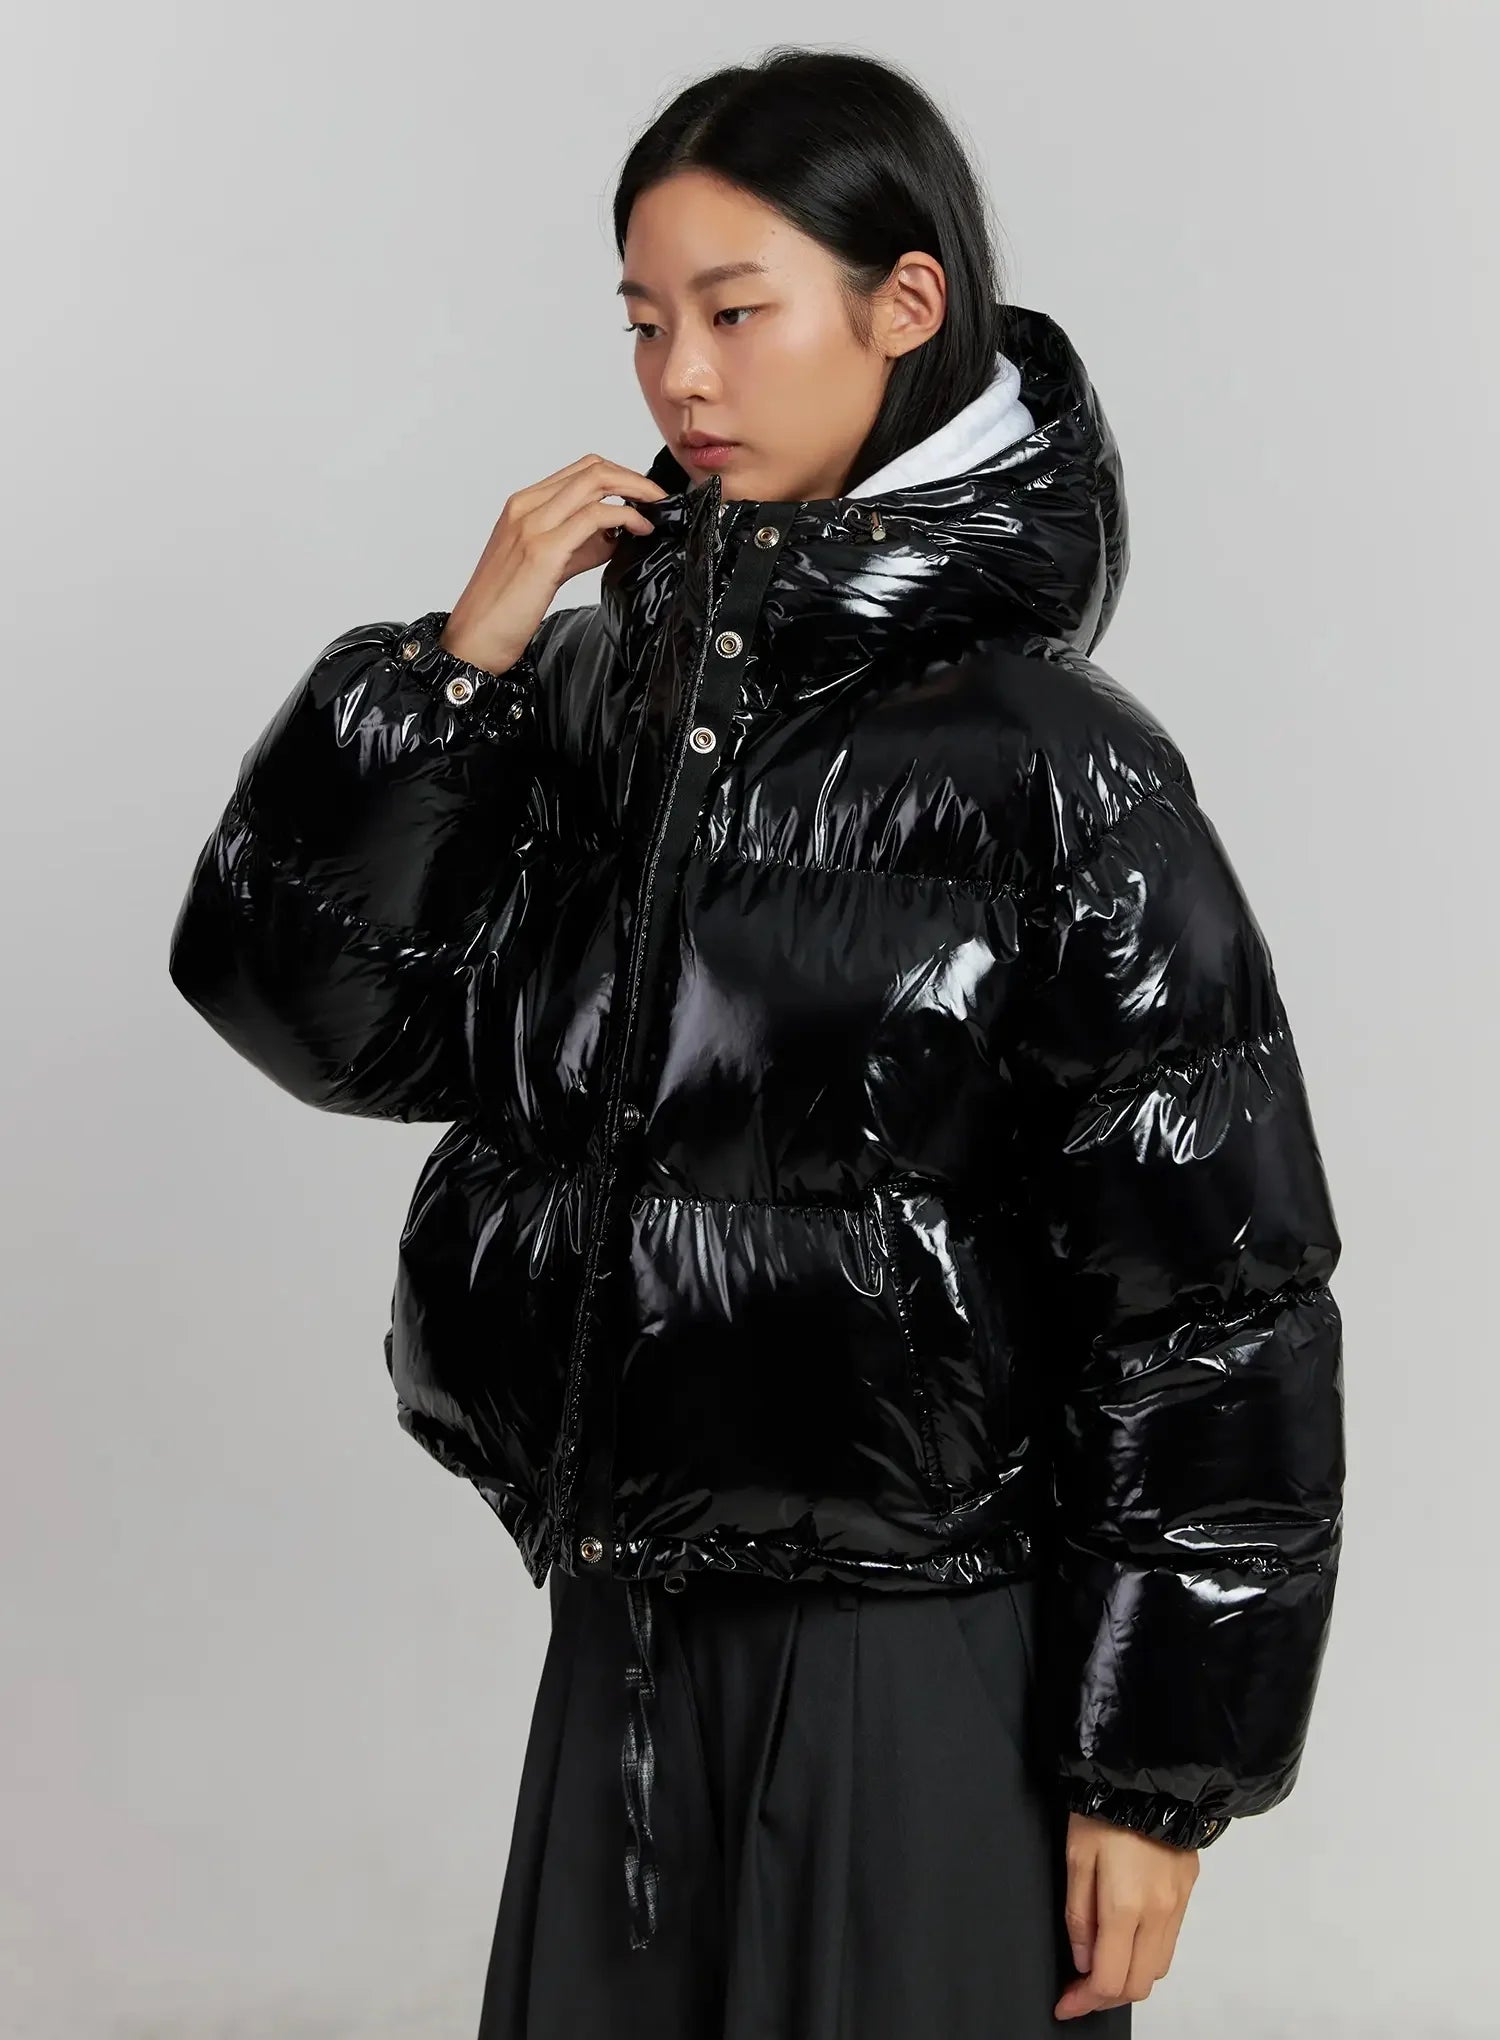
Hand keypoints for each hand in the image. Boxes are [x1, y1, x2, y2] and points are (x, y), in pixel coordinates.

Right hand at [440, 454, 668, 674]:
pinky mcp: (544, 550)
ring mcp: (533, 525)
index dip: (620, 478)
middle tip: (659, 501)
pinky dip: (625, 517)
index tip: (644, 498)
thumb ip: (579, 543)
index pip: (580, 471)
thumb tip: (618, 532)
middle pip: (592, 468)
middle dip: (635, 480)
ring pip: (596, 482)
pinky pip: (595, 516)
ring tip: (655, 514)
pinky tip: (640, 532)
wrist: (473, 638)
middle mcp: (526, 507)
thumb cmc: (505, 608)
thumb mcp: (546, 564)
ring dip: (636, 493)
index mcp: (523, 506)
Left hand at [1054, 1811, 1198, 2019]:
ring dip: (1129, 1977)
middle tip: (1080, 1988)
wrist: (1148, 1774)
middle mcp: (1159, 1914)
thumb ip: (1079, 1916)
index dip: (1085, 2001)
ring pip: (1157, 1968)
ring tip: (1100, 1963)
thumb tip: (1084, 1961)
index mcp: (1126, 1907)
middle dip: (1107, 1996)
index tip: (1066, 2004)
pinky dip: (1146, 1954)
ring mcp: (1178, 1905)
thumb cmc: (1103, 1809)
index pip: (1110, 1980)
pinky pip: (1169, 1942)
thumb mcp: (1076, 1857)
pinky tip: (1125, 1939)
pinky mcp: (1187, 1893)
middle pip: (1139, 1985)